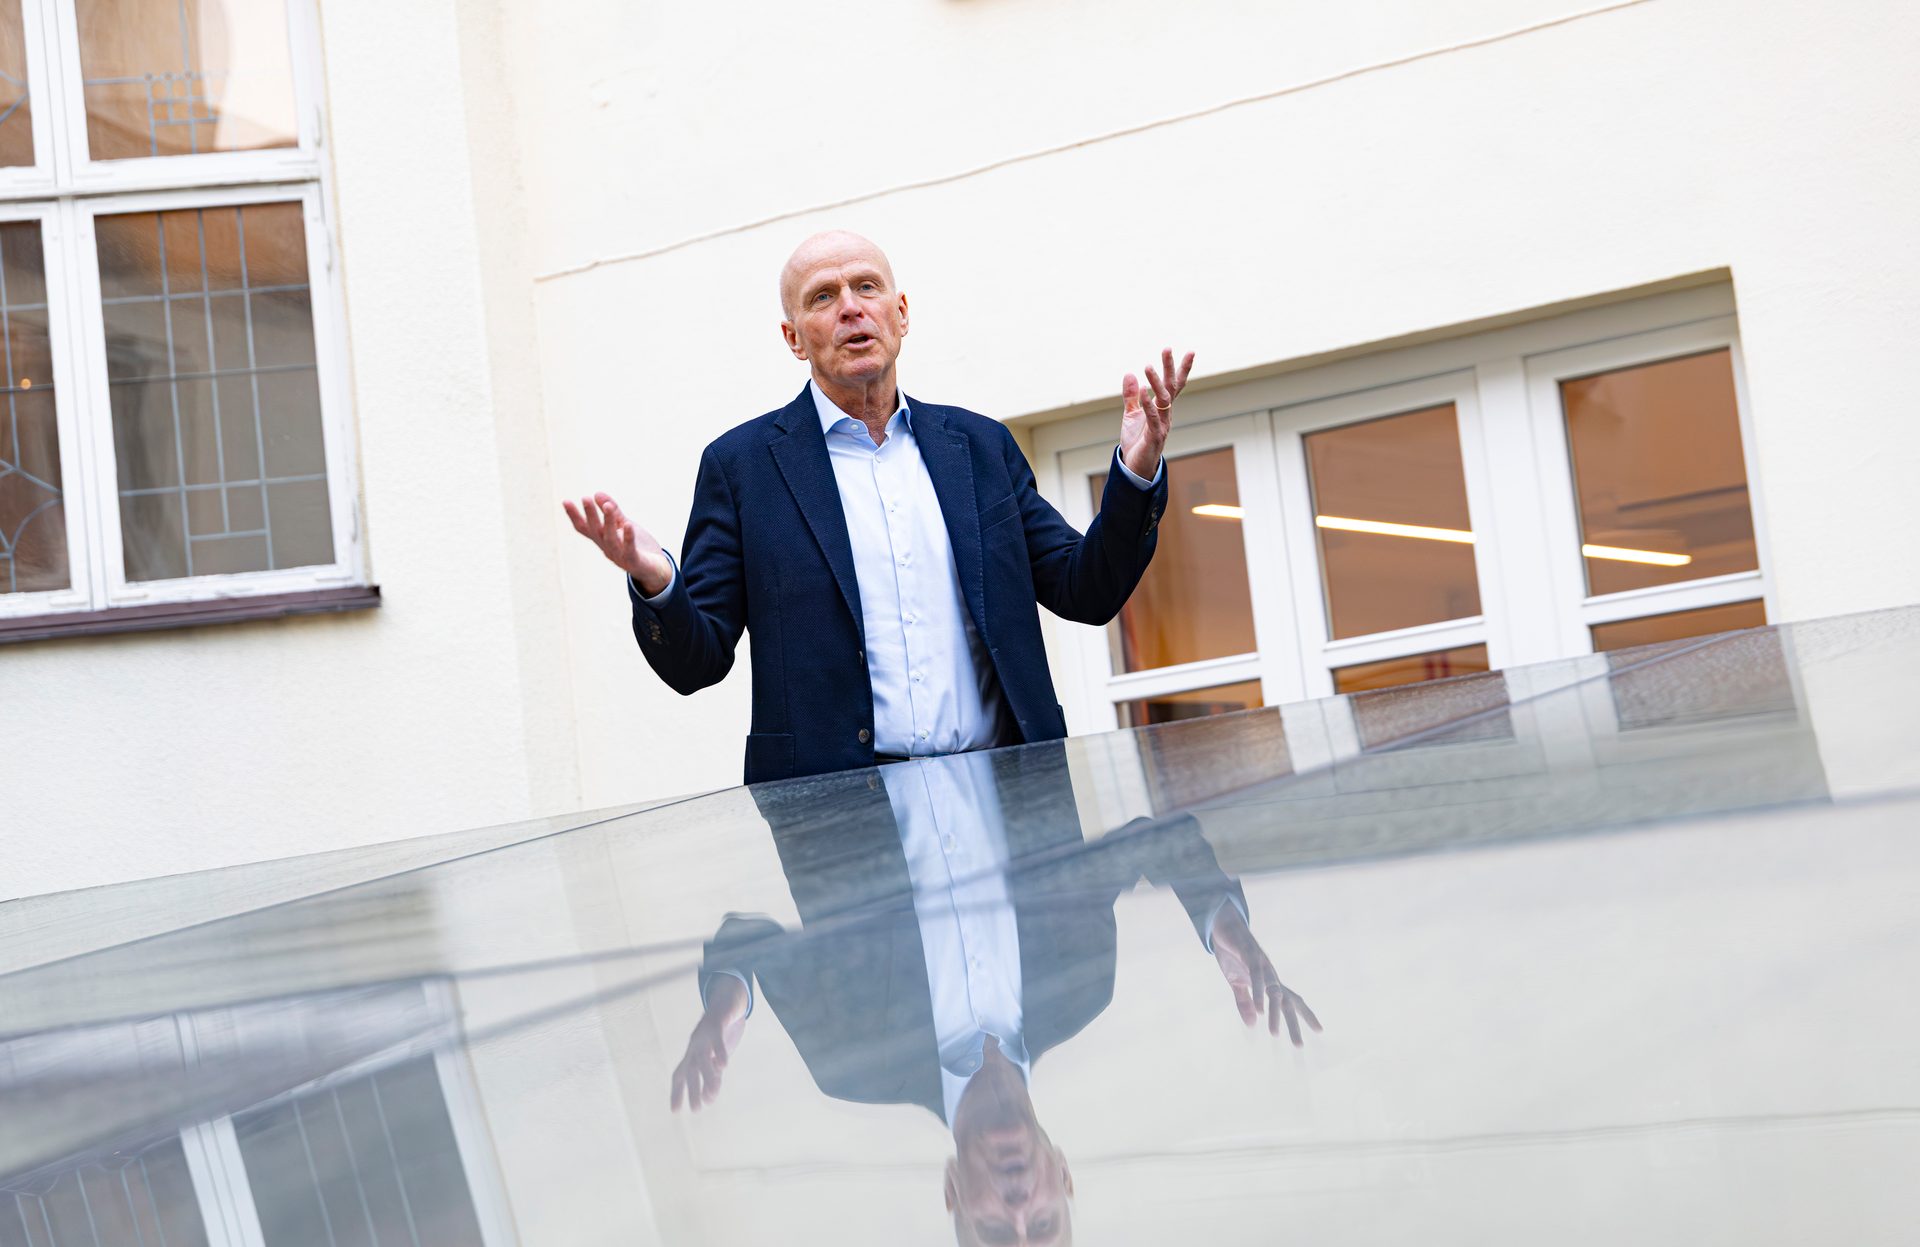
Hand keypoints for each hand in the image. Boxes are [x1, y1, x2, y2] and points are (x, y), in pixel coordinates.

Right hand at [563, 491, 673, 595]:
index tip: (565, 501)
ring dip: (608, 522)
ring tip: (607, 506)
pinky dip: (628, 537)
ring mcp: (620, 556)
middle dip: (590, 515)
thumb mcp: (624, 525)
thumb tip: (597, 493)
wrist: (656, 570)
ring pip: (611, 538)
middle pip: (596, 531)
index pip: (585, 528)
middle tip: (585, 498)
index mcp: (603, 540)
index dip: (574, 516)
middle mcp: (607, 548)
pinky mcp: (634, 560)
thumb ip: (613, 511)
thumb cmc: (638, 546)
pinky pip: (629, 549)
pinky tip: (628, 525)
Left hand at [671, 976, 748, 1111]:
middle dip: (692, 1090)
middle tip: (696, 1109)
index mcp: (692, 1053)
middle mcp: (694, 1045)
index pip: (680, 1075)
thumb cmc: (723, 1031)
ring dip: (707, 1077)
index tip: (674, 1111)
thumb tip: (709, 1096)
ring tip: (712, 1095)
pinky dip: (719, 1053)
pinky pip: (716, 1040)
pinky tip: (724, 1066)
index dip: (676, 1092)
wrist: (729, 1001)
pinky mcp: (715, 1023)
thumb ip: (713, 1073)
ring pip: (702, 1058)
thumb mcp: (717, 1055)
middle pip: (691, 1070)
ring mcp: (703, 1034)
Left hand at [1119, 348, 1194, 480]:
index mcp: (1162, 407)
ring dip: (1156, 382)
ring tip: (1147, 366)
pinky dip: (1147, 403)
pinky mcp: (1154, 436)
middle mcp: (1166, 413)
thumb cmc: (1136, 442)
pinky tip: (1142, 390)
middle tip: (1167, 348)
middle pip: (1171, 387)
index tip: (1189, 351)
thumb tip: (1130, 374)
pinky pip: (1152, 417)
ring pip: (1163, 399)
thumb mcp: (1131, 414)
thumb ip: (1131, 396)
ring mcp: (1162, 424)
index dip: (1180, 368)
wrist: (1135, 467)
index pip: (1174, 385)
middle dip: (1170, 367)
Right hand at [1211, 906, 1320, 1045]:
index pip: (1292, 1001)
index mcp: (1269, 981)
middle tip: (1299, 1046)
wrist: (1223, 925)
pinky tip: (1259, 1010)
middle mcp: (1271, 974)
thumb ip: (1244, 1002)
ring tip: (1274, 1034)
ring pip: (1274, 992)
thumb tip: (1253, 1024)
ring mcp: (1262, 964)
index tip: (1319, 1031)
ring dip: (1275, 1014)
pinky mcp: (1250, 955)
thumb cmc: (1232, 953)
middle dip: (1294, 1024)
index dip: (1306, 1015)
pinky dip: (1259, 994)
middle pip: (1288, 1001)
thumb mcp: (1236, 982)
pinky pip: (1257, 977)